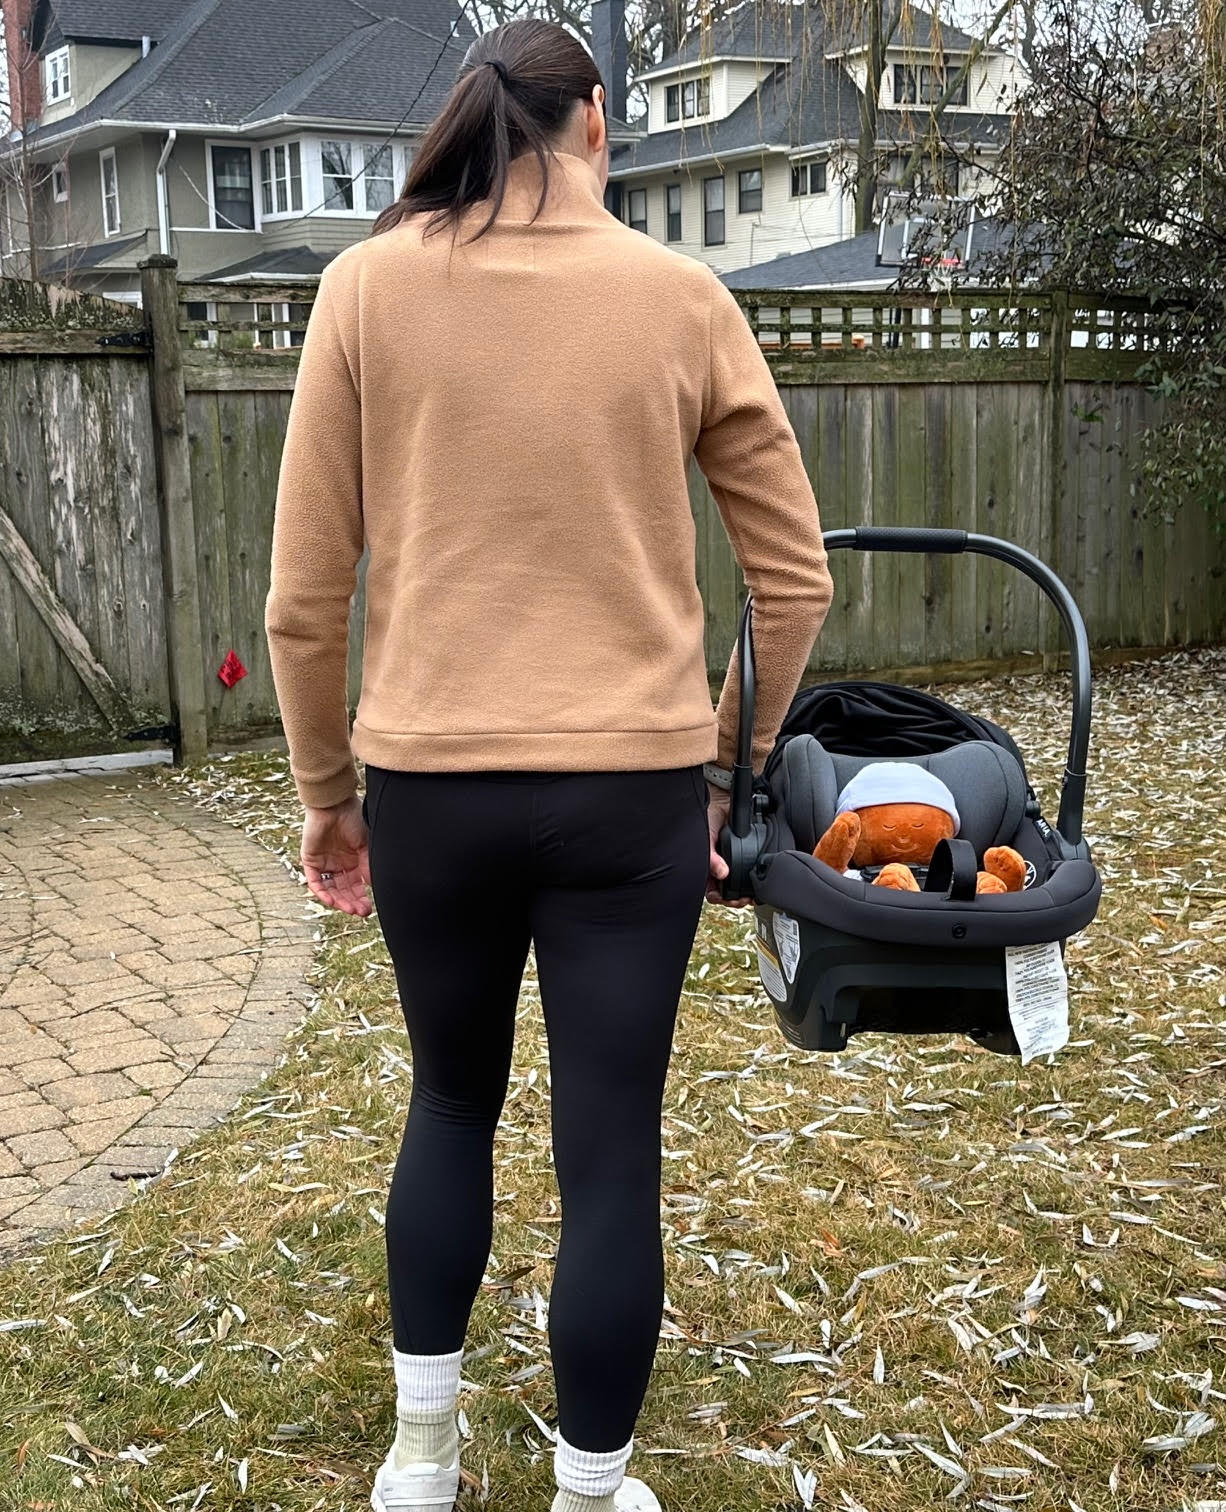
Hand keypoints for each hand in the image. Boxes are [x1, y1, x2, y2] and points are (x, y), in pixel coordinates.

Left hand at [301, 794, 372, 916]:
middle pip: (344, 891)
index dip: (361, 899)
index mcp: (352, 862)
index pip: (356, 887)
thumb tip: (374, 887)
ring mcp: (324, 864)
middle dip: (352, 903)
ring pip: (330, 890)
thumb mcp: (366, 845)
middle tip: (361, 912)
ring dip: (339, 901)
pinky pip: (315, 882)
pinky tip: (333, 900)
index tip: (369, 910)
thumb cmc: (353, 819)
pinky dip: (323, 892)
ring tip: (348, 909)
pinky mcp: (311, 861)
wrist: (335, 804)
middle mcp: (338, 865)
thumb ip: (368, 866)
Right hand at [705, 785, 752, 907]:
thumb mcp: (705, 838)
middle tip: (742, 899)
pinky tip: (757, 883)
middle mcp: (719, 867)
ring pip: (738, 885)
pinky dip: (753, 879)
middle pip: (726, 892)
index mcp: (706, 866)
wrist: (722, 801)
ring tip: (750, 895)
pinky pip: (748, 871)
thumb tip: (722, 873)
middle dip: (734, 899)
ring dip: (744, 893)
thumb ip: (711, 857)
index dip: (719, 898)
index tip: (727, 899)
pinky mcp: (745, 855)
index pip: (711, 890)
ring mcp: (732, 862)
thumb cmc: (707, 819)